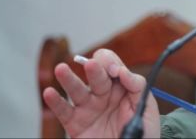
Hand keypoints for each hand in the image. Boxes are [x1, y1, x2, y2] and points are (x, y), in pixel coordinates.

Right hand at [42, 49, 160, 137]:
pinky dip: (55, 102)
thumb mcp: (146, 107)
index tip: (115, 72)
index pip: (113, 66)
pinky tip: (49, 92)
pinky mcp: (75, 123)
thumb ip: (137, 87)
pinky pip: (63, 111)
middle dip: (93, 69)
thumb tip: (123, 71)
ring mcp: (88, 107)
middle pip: (95, 75)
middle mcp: (103, 94)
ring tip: (61, 69)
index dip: (112, 63)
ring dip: (68, 78)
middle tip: (91, 65)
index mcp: (121, 87)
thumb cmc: (142, 132)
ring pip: (76, 89)